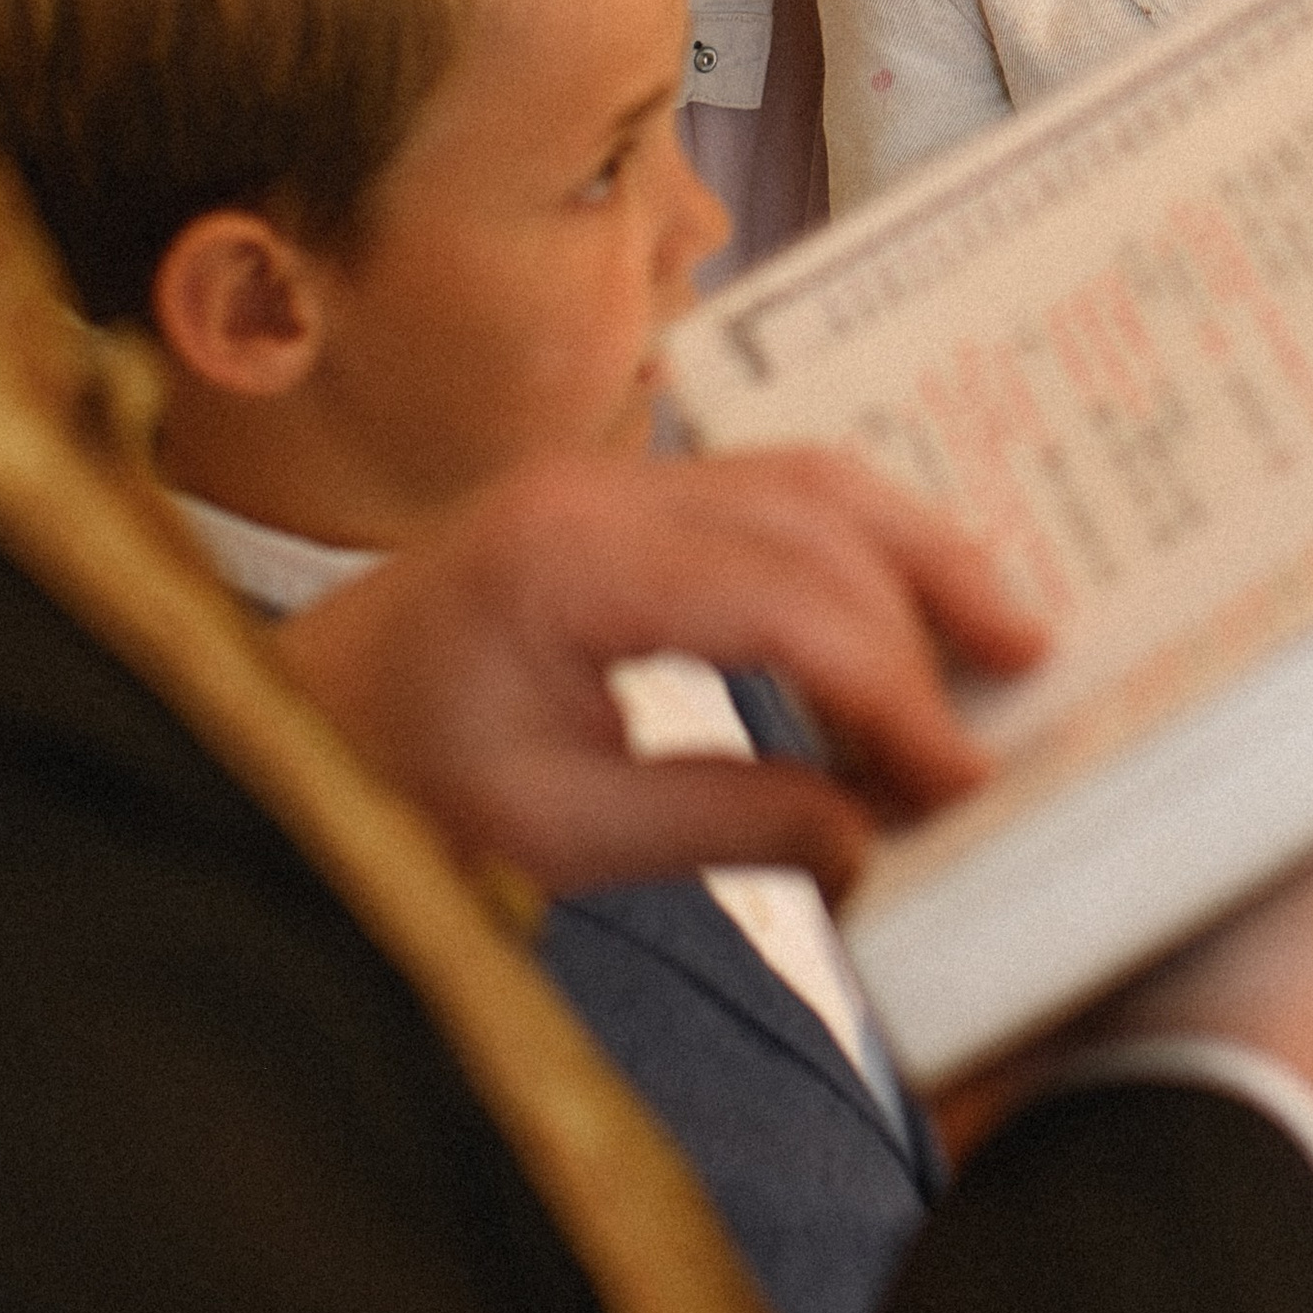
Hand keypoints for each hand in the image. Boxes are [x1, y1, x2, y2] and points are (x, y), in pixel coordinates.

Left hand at [272, 448, 1045, 897]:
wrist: (287, 728)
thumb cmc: (391, 784)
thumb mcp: (553, 835)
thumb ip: (724, 823)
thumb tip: (876, 834)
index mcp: (568, 560)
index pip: (782, 597)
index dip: (890, 684)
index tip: (961, 774)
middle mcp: (598, 489)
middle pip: (813, 510)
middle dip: (930, 599)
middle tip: (1025, 679)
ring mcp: (610, 478)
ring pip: (804, 478)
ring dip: (911, 550)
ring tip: (1002, 634)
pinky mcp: (622, 501)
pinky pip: (767, 497)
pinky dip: (853, 549)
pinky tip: (906, 614)